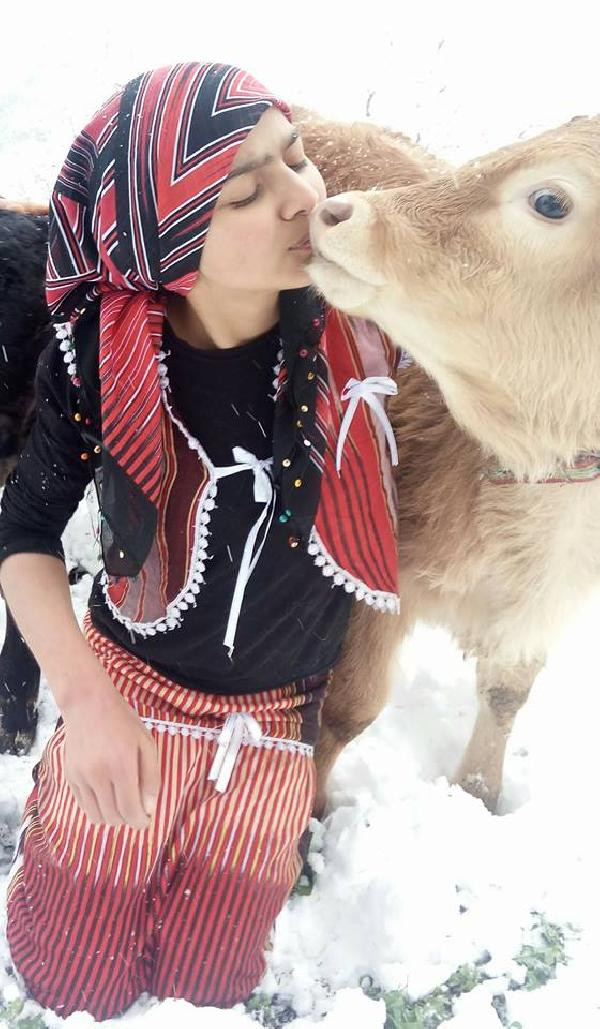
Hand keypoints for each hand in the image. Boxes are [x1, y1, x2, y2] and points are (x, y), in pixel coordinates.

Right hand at [61, 662, 159, 829]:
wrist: (88, 704)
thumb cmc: (123, 722)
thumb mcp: (146, 744)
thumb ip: (151, 777)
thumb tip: (150, 808)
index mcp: (122, 766)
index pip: (130, 810)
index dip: (140, 821)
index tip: (147, 821)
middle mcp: (98, 775)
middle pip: (114, 817)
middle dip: (128, 820)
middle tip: (137, 811)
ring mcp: (81, 777)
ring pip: (96, 816)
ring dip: (112, 818)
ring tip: (122, 806)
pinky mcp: (70, 777)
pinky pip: (84, 806)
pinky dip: (97, 809)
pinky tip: (107, 797)